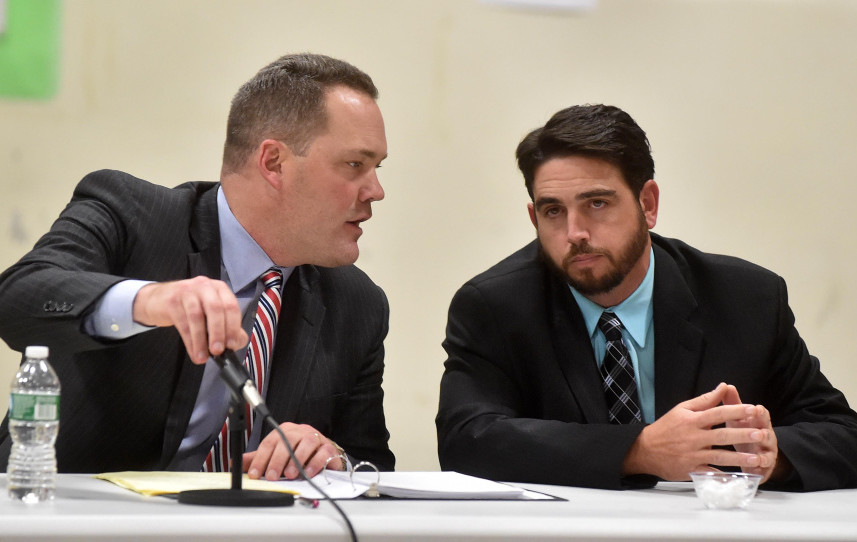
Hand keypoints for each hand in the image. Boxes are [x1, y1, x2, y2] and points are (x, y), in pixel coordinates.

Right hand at [132, 277, 246, 363]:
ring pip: (197, 317)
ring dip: (201, 340)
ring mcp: (187, 291)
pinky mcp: (172, 300)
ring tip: (203, 357)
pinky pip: (183, 323)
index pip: (231, 306)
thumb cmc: (190, 307)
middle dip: (218, 332)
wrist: (158, 299)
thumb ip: (227, 326)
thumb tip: (237, 342)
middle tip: (218, 351)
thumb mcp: (210, 314)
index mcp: (219, 289)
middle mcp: (205, 286)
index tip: (232, 345)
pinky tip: (193, 352)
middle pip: (216, 309)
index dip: (233, 327)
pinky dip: (190, 341)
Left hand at [243, 423, 344, 480]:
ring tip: (289, 475)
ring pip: (306, 443)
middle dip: (277, 460)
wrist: (324, 455)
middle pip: (287, 441)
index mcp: (285, 431)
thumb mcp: (276, 456)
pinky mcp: (329, 447)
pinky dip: (315, 463)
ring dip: (296, 460)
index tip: (254, 473)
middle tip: (271, 476)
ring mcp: (316, 437)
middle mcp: (300, 431)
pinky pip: (323, 452)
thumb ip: (258, 459)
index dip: (260, 458)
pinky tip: (307, 473)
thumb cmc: (298, 455)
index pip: (270, 442)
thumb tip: (235, 463)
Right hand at [623, 383, 767, 479]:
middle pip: (722, 435)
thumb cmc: (666, 427)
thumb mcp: (682, 409)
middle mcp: (693, 437)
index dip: (735, 411)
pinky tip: (739, 477)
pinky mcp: (691, 470)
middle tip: (761, 434)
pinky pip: (711, 474)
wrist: (645, 450)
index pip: (717, 413)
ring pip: (719, 456)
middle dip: (742, 435)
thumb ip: (705, 400)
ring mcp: (692, 455)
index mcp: (692, 420)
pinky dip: (724, 476)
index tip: (752, 409)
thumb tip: (724, 387)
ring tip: (756, 458)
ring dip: (739, 458)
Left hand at [721, 385, 779, 482]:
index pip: (762, 415)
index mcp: (758, 423)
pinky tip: (754, 473)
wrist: (750, 453)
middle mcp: (766, 437)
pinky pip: (763, 471)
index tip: (756, 408)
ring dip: (763, 455)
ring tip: (758, 457)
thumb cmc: (741, 430)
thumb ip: (732, 403)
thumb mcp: (736, 417)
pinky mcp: (763, 469)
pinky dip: (759, 472)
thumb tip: (726, 386)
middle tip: (760, 433)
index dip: (760, 412)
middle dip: (764, 434)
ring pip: (768, 455)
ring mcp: (766, 454)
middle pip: (767, 434)